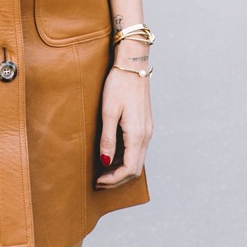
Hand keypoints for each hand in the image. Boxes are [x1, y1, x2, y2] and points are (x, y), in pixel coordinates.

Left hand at [95, 66, 152, 188]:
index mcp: (137, 134)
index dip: (114, 179)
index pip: (129, 169)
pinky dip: (126, 157)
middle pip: (135, 168)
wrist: (132, 65)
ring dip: (122, 169)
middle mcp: (146, 135)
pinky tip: (112, 155)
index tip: (98, 181)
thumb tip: (105, 163)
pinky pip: (137, 149)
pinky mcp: (145, 124)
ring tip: (103, 170)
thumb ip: (107, 139)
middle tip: (99, 181)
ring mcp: (147, 130)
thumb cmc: (118, 85)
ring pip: (137, 159)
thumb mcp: (108, 112)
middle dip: (117, 179)